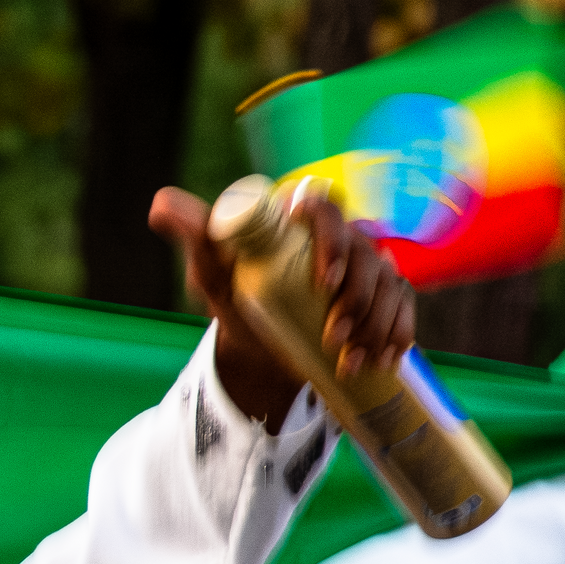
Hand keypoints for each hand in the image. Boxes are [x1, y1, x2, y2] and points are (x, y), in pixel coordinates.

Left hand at [151, 184, 415, 430]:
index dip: (334, 240)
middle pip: (368, 252)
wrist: (256, 346)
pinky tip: (384, 359)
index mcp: (302, 222)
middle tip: (332, 336)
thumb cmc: (234, 297)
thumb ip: (194, 233)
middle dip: (357, 299)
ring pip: (390, 284)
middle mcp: (341, 239)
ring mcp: (366, 270)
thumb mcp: (212, 270)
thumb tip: (160, 204)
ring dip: (377, 324)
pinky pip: (404, 308)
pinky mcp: (381, 300)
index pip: (329, 209)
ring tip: (349, 359)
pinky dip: (398, 333)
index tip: (324, 280)